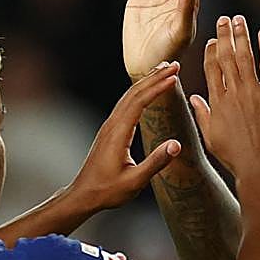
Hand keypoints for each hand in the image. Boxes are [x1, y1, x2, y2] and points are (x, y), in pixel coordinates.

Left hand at [65, 64, 181, 210]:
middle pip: (134, 93)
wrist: (83, 195)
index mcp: (118, 133)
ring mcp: (110, 126)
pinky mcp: (110, 131)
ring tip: (164, 71)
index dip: (157, 87)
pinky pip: (126, 105)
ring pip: (129, 97)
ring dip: (147, 82)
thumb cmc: (108, 191)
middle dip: (154, 77)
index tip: (174, 76)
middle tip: (174, 65)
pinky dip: (140, 93)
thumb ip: (156, 163)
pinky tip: (147, 92)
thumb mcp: (135, 181)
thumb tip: (176, 145)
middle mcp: (112, 125)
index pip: (139, 102)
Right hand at [190, 15, 259, 178]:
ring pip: (245, 57)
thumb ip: (202, 113)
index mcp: (217, 101)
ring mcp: (253, 92)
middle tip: (224, 19)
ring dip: (242, 36)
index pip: (211, 68)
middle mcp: (233, 92)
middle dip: (224, 35)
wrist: (258, 165)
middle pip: (226, 56)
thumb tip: (194, 98)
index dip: (212, 50)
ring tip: (239, 20)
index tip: (213, 39)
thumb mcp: (211, 136)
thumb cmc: (233, 155)